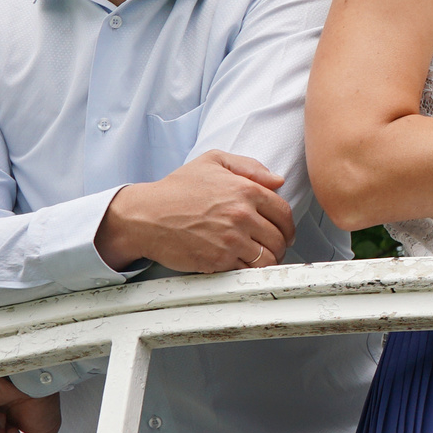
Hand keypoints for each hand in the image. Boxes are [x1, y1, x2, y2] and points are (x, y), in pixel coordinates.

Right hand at [98, 151, 294, 273]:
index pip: (284, 213)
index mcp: (246, 190)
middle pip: (279, 238)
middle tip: (271, 248)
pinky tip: (242, 265)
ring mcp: (231, 239)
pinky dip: (249, 271)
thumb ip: (249, 166)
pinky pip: (247, 271)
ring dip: (267, 260)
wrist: (146, 216)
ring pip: (268, 258)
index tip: (284, 233)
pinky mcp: (218, 260)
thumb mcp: (212, 161)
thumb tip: (277, 181)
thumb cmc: (176, 189)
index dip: (287, 226)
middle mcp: (242, 215)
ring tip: (259, 259)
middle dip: (279, 245)